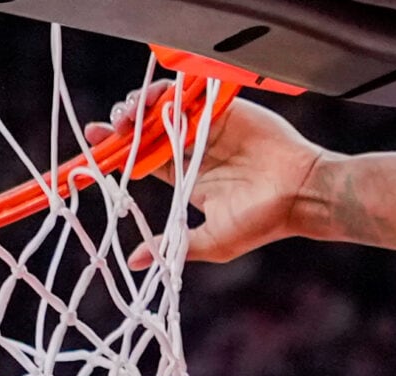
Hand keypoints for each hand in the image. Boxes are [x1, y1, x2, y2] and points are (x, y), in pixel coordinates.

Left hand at [85, 85, 328, 264]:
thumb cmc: (262, 222)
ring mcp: (207, 125)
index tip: (94, 143)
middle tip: (111, 129)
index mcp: (185, 178)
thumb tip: (135, 262)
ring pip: (161, 106)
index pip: (141, 159)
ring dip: (138, 106)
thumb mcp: (213, 241)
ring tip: (128, 114)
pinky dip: (166, 93)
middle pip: (146, 128)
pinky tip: (153, 102)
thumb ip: (174, 246)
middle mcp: (192, 149)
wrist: (301, 193)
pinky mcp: (223, 109)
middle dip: (122, 124)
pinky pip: (187, 93)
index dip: (117, 150)